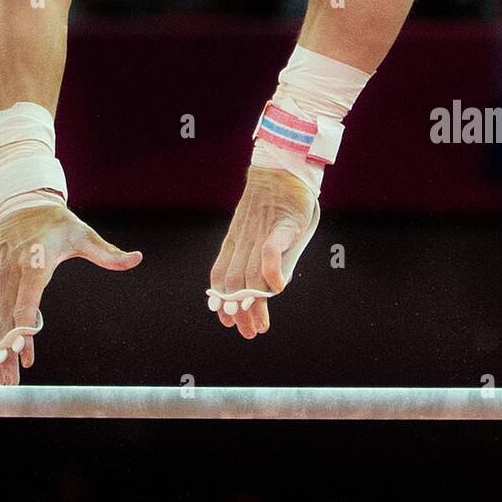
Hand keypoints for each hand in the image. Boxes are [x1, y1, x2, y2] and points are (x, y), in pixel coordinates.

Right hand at [0, 200, 141, 383]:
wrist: (21, 205)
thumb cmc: (56, 224)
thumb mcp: (83, 235)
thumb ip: (108, 253)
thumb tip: (136, 259)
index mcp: (34, 262)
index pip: (24, 303)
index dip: (23, 333)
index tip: (27, 359)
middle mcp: (10, 272)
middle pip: (3, 321)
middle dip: (4, 355)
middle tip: (9, 387)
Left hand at [208, 166, 318, 338]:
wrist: (281, 169)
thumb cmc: (272, 202)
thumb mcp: (257, 229)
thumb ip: (255, 255)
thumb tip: (263, 287)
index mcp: (234, 241)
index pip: (219, 276)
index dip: (221, 301)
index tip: (227, 321)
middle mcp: (243, 240)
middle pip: (234, 283)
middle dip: (239, 312)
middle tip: (248, 333)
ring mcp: (260, 233)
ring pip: (250, 275)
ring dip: (254, 304)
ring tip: (260, 325)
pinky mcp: (280, 226)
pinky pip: (270, 252)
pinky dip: (270, 272)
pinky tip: (276, 288)